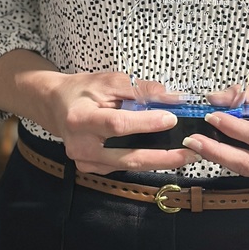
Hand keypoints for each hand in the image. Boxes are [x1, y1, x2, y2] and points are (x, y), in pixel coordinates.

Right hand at [0, 54, 198, 175]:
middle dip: (164, 157)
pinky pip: (123, 166)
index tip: (171, 118)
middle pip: (127, 156)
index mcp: (80, 119)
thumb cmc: (84, 89)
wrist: (56, 105)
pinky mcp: (91, 169)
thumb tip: (172, 98)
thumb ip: (140, 89)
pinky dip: (145, 161)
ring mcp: (85, 162)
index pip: (118, 124)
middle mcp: (80, 146)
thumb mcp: (110, 80)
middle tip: (192, 152)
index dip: (146, 123)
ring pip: (128, 165)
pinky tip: (165, 155)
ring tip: (187, 154)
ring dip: (160, 161)